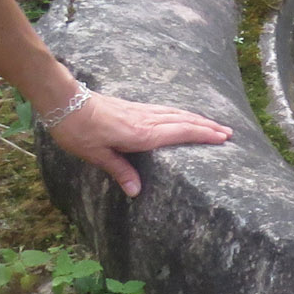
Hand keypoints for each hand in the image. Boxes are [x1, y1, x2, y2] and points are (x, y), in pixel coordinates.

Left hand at [46, 92, 231, 196]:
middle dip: (207, 127)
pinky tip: (183, 116)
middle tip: (229, 132)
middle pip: (184, 121)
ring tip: (213, 124)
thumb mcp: (96, 155)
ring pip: (176, 113)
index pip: (180, 133)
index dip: (202, 135)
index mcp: (141, 134)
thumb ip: (120, 170)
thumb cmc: (77, 130)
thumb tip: (137, 191)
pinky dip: (181, 113)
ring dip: (197, 119)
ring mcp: (140, 111)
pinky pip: (165, 110)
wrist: (64, 102)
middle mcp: (145, 120)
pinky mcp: (133, 107)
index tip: (223, 138)